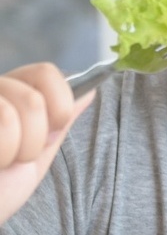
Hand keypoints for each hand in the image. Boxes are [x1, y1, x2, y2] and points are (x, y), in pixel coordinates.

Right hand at [0, 63, 93, 222]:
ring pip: (18, 109)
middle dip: (37, 139)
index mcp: (8, 94)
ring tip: (0, 162)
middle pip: (35, 97)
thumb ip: (58, 123)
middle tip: (15, 158)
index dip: (59, 103)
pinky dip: (3, 153)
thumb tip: (89, 90)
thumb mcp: (36, 156)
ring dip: (18, 150)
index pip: (46, 72)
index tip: (51, 133)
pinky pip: (4, 121)